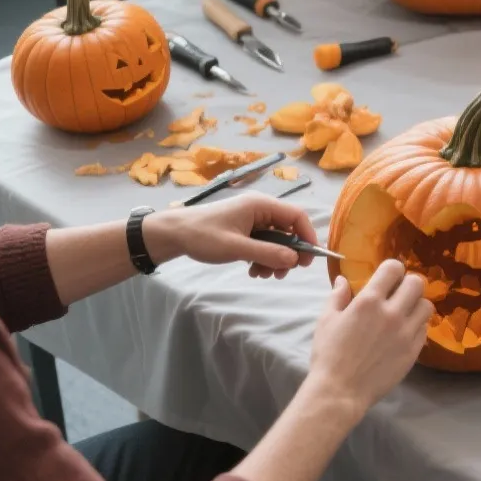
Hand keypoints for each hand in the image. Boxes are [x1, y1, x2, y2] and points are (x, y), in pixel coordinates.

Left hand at [141, 193, 319, 277]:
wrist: (172, 235)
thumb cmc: (202, 236)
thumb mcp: (236, 247)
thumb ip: (267, 253)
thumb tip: (294, 260)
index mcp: (260, 205)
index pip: (296, 216)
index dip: (307, 237)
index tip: (308, 260)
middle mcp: (260, 210)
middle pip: (288, 230)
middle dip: (288, 254)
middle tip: (283, 273)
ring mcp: (252, 220)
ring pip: (276, 240)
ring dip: (275, 259)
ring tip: (263, 275)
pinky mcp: (245, 230)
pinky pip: (264, 244)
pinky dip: (263, 258)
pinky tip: (253, 270)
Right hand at [306, 261, 429, 414]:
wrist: (340, 391)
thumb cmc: (329, 354)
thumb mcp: (326, 321)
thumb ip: (338, 296)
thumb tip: (343, 280)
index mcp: (369, 301)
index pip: (394, 268)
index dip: (392, 269)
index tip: (388, 277)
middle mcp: (392, 313)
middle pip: (417, 283)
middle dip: (408, 284)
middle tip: (398, 294)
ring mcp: (406, 333)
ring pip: (427, 306)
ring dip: (416, 305)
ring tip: (404, 312)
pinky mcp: (414, 350)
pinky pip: (425, 329)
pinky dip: (417, 326)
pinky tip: (404, 332)